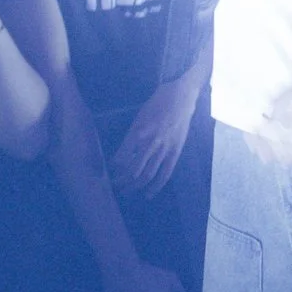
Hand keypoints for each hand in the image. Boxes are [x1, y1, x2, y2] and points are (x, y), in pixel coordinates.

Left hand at [110, 68, 200, 198]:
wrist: (182, 96)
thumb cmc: (158, 102)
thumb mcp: (139, 116)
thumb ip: (132, 135)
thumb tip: (124, 152)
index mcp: (137, 132)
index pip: (121, 158)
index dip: (114, 169)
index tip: (109, 171)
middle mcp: (149, 143)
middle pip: (132, 170)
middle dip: (121, 181)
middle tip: (113, 186)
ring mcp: (163, 149)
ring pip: (147, 175)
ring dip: (134, 186)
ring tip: (126, 192)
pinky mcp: (175, 152)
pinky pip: (165, 174)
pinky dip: (156, 186)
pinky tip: (148, 194)